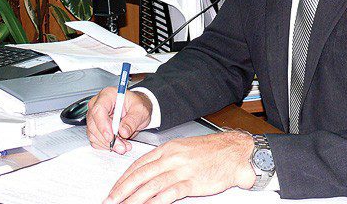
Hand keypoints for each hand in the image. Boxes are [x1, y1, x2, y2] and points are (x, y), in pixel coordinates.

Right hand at [86, 87, 152, 153]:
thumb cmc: (137, 105)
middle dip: (107, 139)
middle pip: (94, 124)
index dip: (103, 125)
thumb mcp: (141, 110)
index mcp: (108, 95)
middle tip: (121, 146)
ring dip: (108, 144)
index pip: (99, 110)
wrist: (136, 109)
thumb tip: (123, 131)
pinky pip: (95, 140)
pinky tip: (118, 145)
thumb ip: (132, 120)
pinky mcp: (95, 127)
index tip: (111, 137)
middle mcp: (97, 104)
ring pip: (94, 134)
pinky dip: (106, 145)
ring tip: (123, 146)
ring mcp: (94, 116)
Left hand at [104, 131, 255, 203]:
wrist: (236, 151)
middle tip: (110, 201)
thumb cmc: (214, 152)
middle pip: (140, 175)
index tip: (115, 189)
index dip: (125, 178)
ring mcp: (182, 169)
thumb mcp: (186, 150)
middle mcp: (172, 157)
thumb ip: (168, 159)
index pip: (140, 164)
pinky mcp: (192, 182)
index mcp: (170, 148)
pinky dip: (155, 202)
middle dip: (122, 190)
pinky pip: (169, 194)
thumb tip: (151, 172)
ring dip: (133, 199)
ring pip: (150, 186)